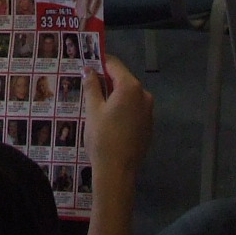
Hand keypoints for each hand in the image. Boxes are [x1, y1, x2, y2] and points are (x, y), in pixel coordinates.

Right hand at [84, 56, 153, 184]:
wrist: (118, 172)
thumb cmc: (102, 137)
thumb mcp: (92, 110)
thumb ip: (92, 86)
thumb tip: (88, 70)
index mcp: (130, 87)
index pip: (114, 65)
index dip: (99, 63)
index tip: (86, 65)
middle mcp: (144, 95)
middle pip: (123, 80)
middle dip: (106, 81)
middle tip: (87, 87)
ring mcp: (149, 111)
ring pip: (129, 96)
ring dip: (114, 96)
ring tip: (96, 106)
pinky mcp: (148, 125)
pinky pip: (134, 110)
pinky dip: (122, 109)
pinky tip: (109, 121)